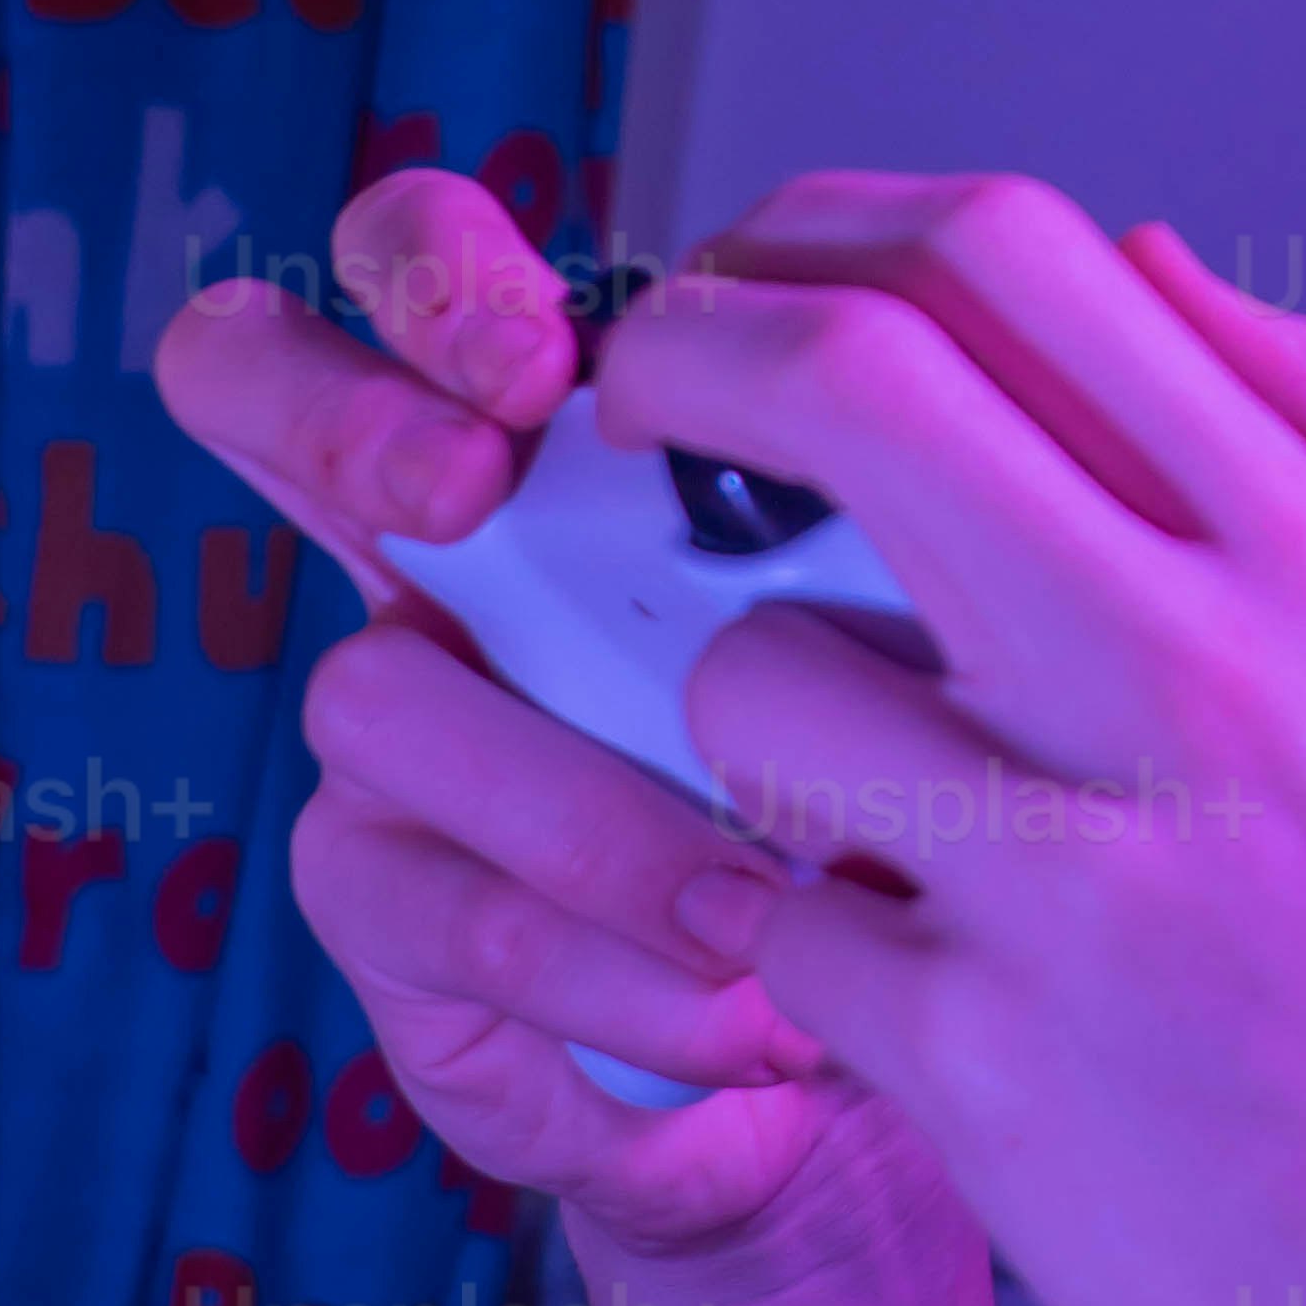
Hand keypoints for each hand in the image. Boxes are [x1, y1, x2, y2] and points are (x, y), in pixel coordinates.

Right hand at [152, 171, 852, 1259]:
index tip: (542, 366)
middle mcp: (436, 550)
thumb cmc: (898, 782)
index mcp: (566, 440)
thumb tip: (1063, 312)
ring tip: (766, 901)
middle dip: (337, 408)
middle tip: (467, 493)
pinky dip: (622, 973)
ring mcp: (386, 728)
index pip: (418, 260)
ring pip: (372, 696)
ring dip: (587, 811)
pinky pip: (458, 914)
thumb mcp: (928, 619)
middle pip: (242, 372)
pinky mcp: (385, 908)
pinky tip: (752, 1014)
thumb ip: (922, 493)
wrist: (863, 1045)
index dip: (433, 269)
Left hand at [588, 181, 1305, 1305]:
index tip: (757, 281)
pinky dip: (808, 939)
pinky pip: (778, 927)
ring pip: (755, 680)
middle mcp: (1194, 680)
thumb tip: (1143, 254)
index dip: (824, 227)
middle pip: (853, 388)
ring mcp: (1075, 875)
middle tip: (644, 406)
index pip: (1014, 260)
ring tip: (839, 785)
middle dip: (691, 358)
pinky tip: (905, 974)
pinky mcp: (983, 1065)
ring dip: (751, 712)